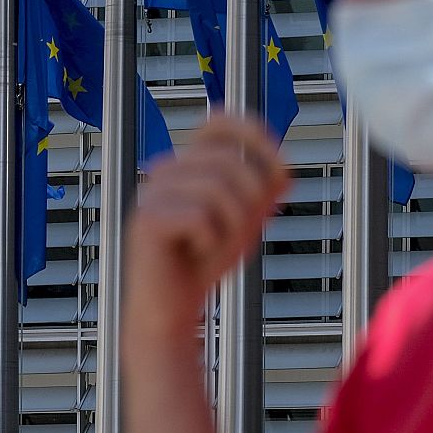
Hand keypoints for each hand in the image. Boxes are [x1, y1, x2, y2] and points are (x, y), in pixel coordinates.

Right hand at [124, 114, 290, 345]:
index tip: (280, 163)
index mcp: (186, 164)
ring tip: (212, 245)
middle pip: (228, 162)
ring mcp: (152, 193)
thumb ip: (262, 194)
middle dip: (250, 201)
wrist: (170, 309)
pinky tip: (194, 253)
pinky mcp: (146, 219)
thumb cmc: (200, 263)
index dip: (252, 133)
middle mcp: (165, 170)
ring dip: (230, 227)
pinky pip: (200, 218)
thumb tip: (285, 170)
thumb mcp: (242, 223)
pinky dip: (210, 243)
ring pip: (217, 190)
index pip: (217, 123)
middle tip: (236, 232)